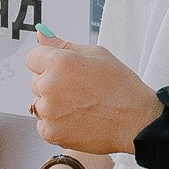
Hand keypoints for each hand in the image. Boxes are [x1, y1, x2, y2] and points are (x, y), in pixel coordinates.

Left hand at [26, 28, 161, 154]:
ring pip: (39, 104)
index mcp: (59, 62)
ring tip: (80, 106)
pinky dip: (56, 124)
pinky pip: (43, 124)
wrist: (135, 120)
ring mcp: (48, 112)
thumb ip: (63, 45)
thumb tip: (42, 36)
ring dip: (53, 104)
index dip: (49, 63)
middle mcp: (49, 86)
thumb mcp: (96, 54)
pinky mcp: (51, 133)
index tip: (63, 71)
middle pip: (35, 81)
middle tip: (78, 90)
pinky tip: (77, 119)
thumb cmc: (120, 87)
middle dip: (51, 83)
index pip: (32, 58)